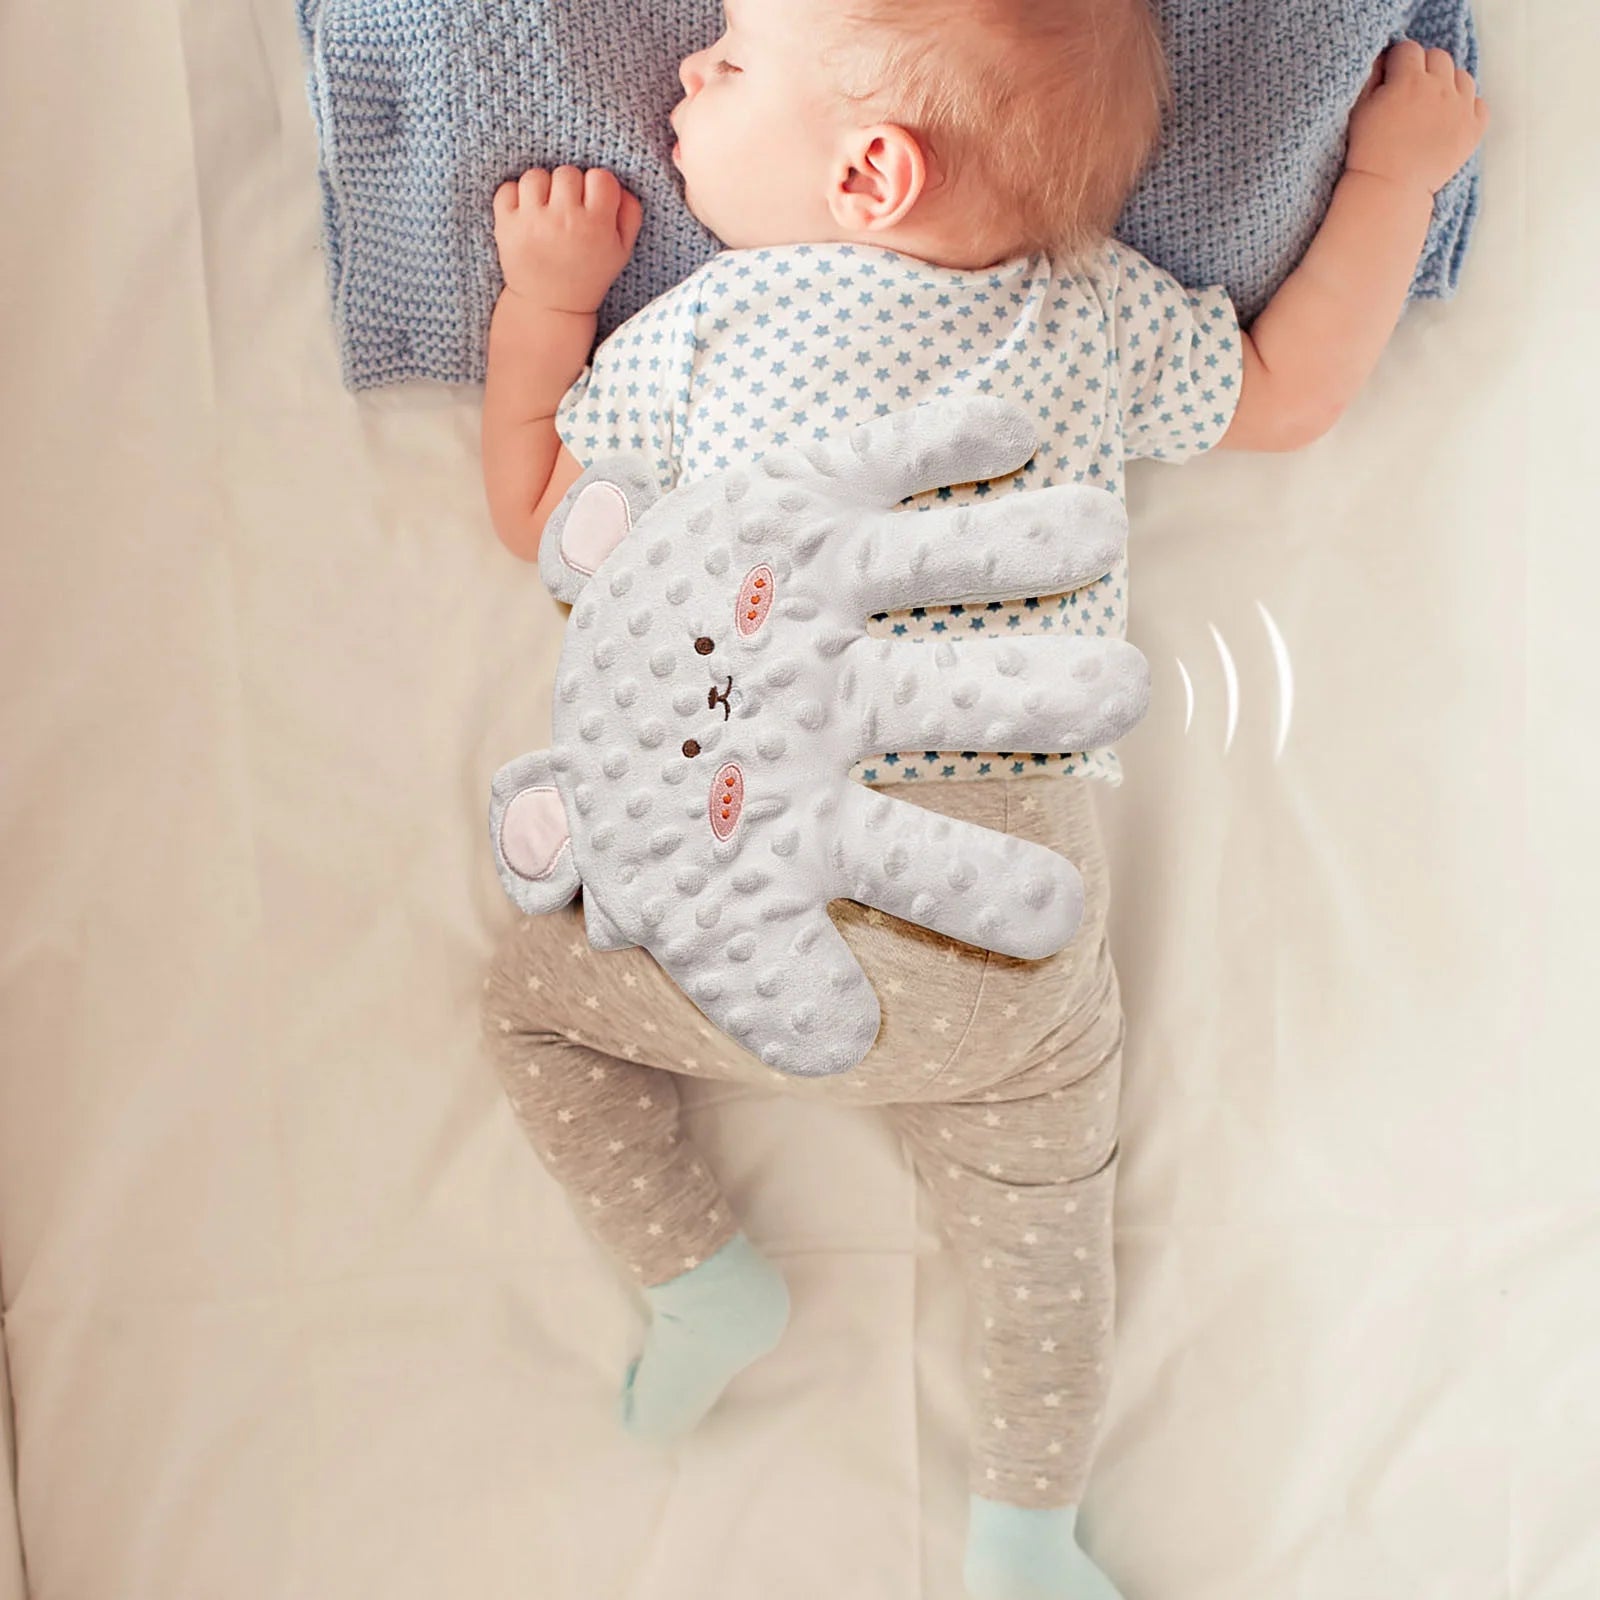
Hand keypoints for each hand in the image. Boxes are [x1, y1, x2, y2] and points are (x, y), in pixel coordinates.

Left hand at [492, 166, 643, 313]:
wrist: (550, 307)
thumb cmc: (589, 274)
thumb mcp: (621, 251)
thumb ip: (630, 214)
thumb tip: (619, 185)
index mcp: (596, 225)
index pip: (601, 177)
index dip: (597, 188)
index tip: (592, 204)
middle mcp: (564, 220)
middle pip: (567, 173)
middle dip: (569, 189)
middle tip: (568, 212)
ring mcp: (532, 222)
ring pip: (536, 176)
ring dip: (541, 190)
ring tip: (545, 212)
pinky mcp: (506, 225)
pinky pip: (508, 189)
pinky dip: (514, 198)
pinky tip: (525, 215)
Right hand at [1345, 40, 1488, 202]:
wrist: (1389, 190)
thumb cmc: (1368, 152)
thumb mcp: (1360, 111)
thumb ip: (1373, 79)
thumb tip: (1384, 62)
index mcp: (1409, 80)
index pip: (1408, 50)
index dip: (1397, 62)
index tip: (1391, 77)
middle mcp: (1439, 88)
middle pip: (1438, 57)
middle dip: (1424, 68)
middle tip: (1411, 91)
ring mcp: (1460, 108)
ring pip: (1462, 77)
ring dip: (1448, 84)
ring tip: (1432, 105)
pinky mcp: (1473, 129)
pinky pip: (1479, 104)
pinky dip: (1467, 108)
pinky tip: (1450, 119)